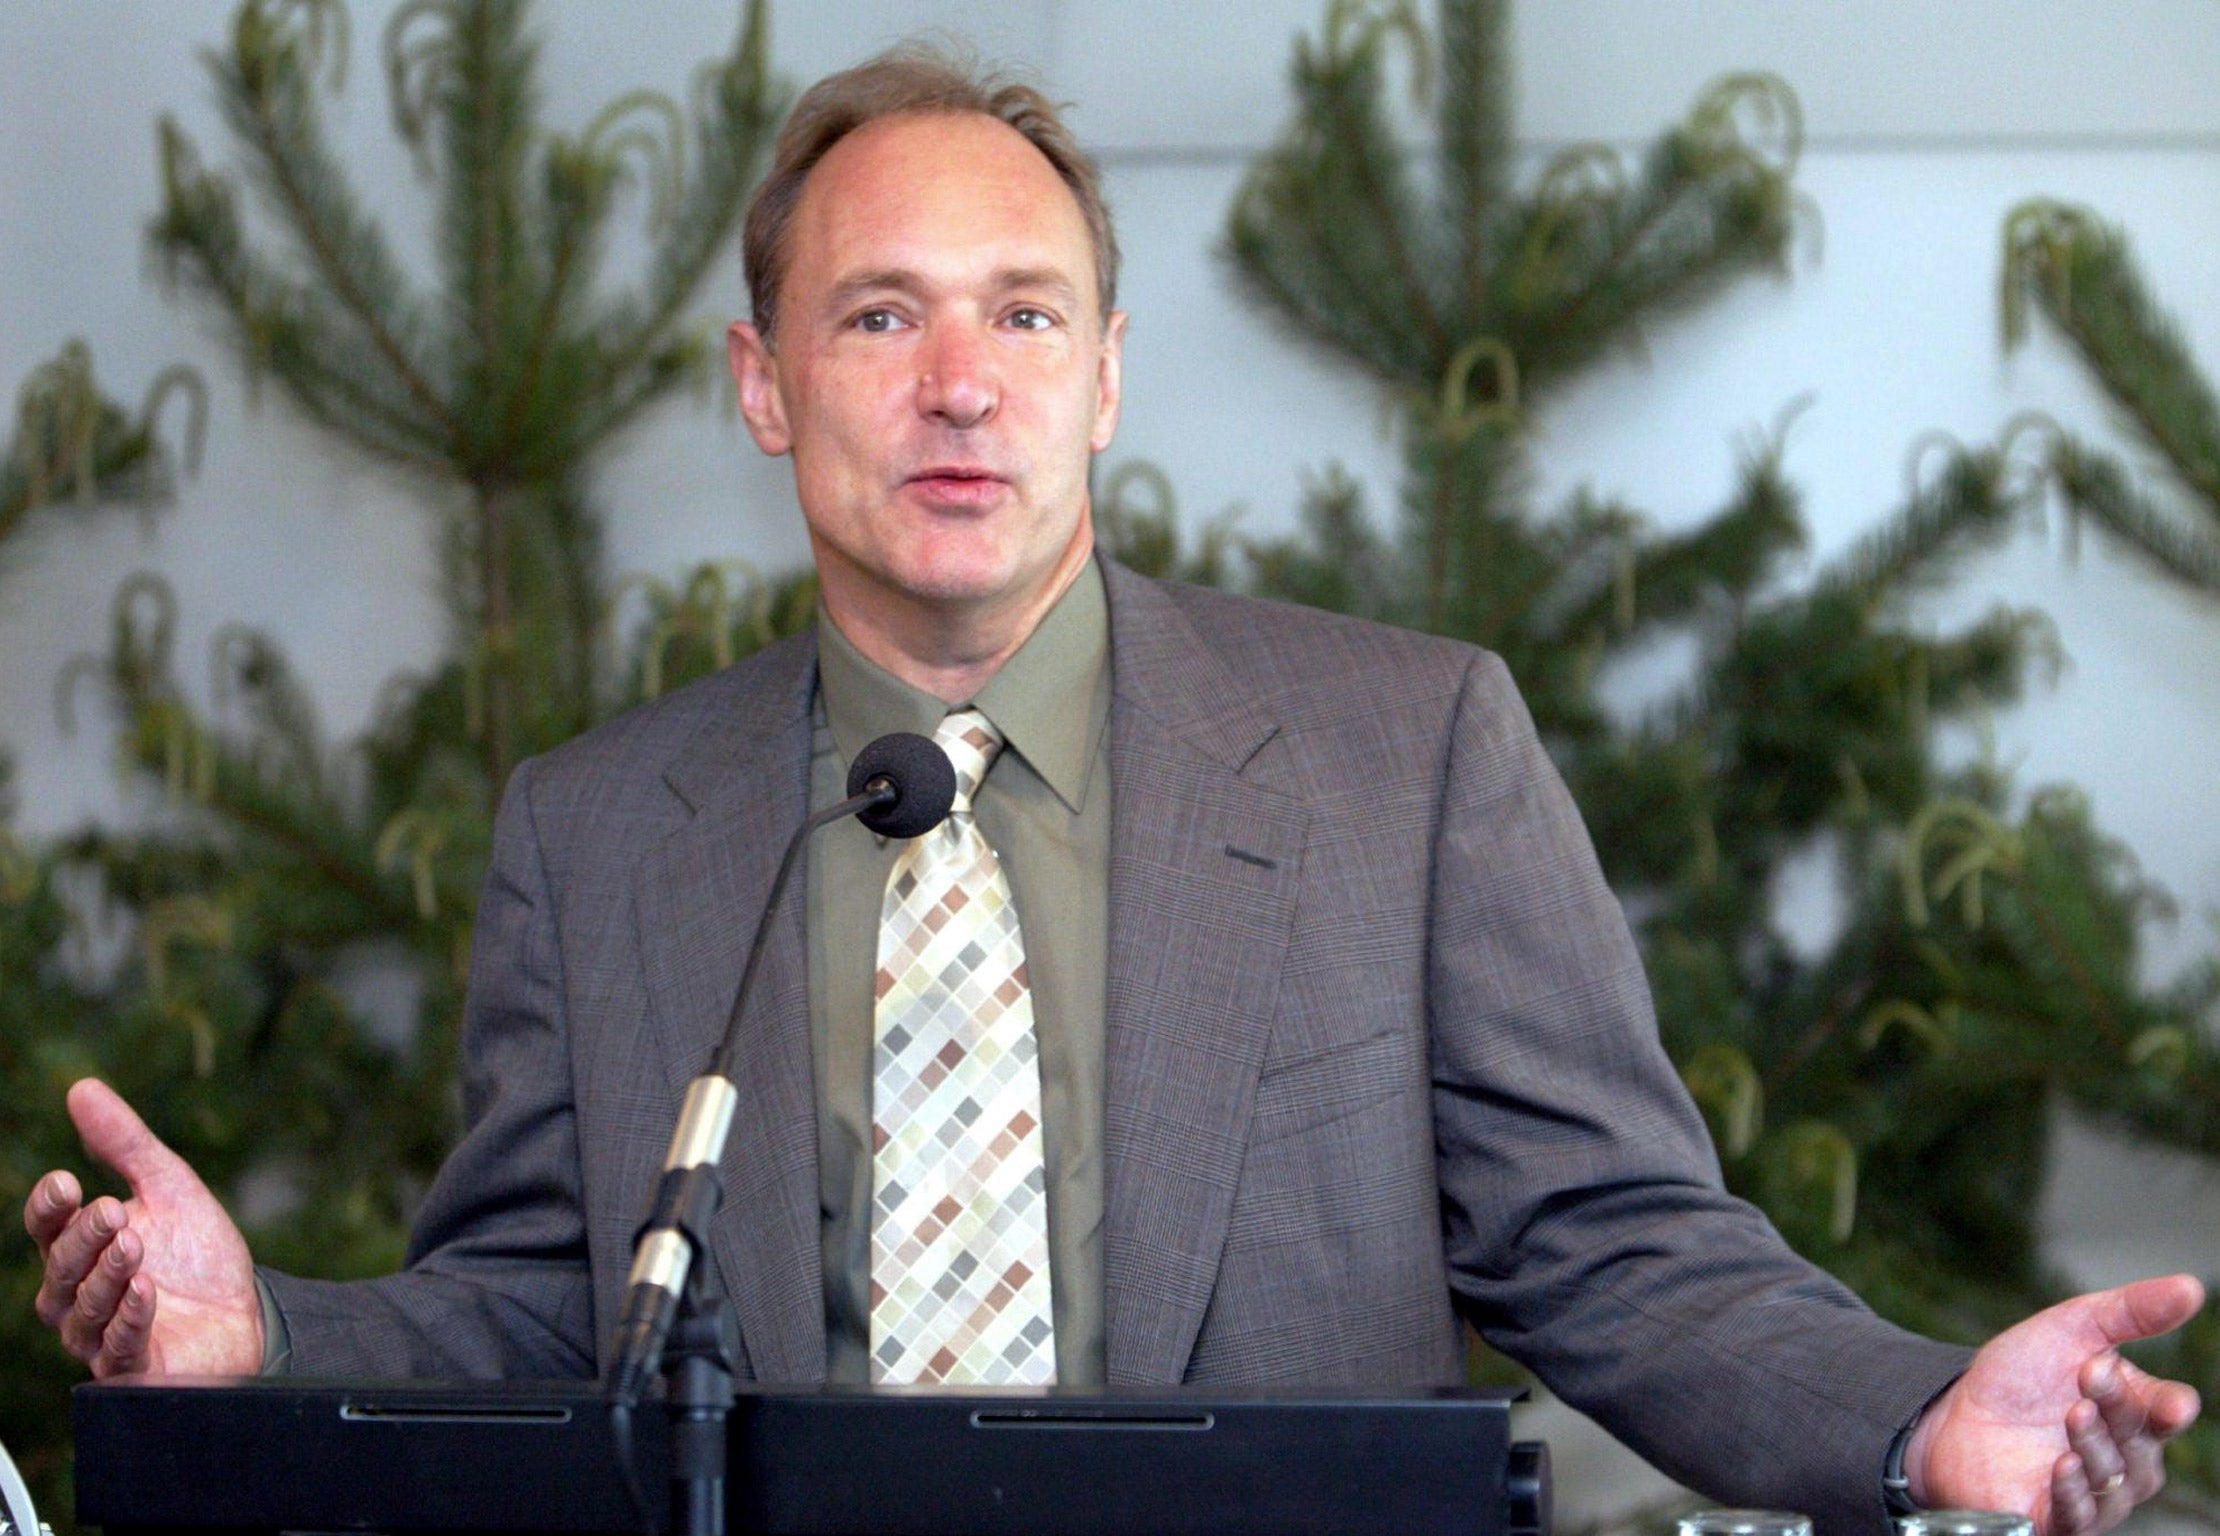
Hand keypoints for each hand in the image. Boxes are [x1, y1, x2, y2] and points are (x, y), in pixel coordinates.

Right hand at [24, 1078, 262, 1377]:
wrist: (245, 1312)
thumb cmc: (196, 1253)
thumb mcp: (168, 1187)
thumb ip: (125, 1144)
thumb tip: (81, 1088)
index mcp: (82, 1248)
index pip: (47, 1227)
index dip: (49, 1207)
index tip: (66, 1183)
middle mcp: (80, 1294)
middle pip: (61, 1267)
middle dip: (82, 1238)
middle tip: (111, 1210)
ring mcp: (102, 1334)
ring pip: (83, 1309)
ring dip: (106, 1275)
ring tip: (132, 1243)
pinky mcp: (135, 1366)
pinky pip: (118, 1347)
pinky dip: (129, 1318)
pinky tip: (145, 1291)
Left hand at [1907, 1274, 2203, 1535]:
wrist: (1953, 1412)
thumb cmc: (2020, 1375)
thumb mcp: (2072, 1327)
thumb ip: (2131, 1311)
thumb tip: (2190, 1288)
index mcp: (2134, 1411)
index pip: (2170, 1412)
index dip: (2172, 1407)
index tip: (2172, 1402)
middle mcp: (2123, 1456)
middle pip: (2139, 1438)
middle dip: (2118, 1405)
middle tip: (2090, 1373)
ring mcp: (2093, 1491)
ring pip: (2113, 1477)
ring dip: (2096, 1444)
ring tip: (2074, 1413)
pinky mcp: (2056, 1517)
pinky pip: (2078, 1516)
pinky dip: (2073, 1492)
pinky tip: (2062, 1466)